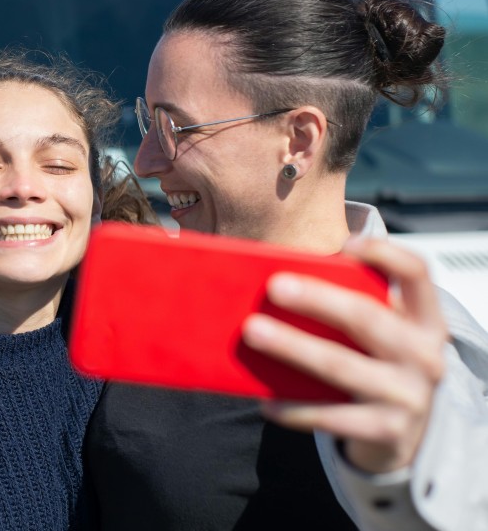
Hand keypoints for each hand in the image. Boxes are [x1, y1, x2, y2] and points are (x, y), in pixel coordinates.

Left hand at [242, 238, 448, 473]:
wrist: (404, 434)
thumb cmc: (377, 367)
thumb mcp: (380, 335)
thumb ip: (350, 306)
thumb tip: (279, 279)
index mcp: (425, 321)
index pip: (417, 274)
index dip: (386, 254)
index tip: (347, 243)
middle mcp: (425, 356)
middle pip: (366, 318)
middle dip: (318, 300)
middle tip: (274, 286)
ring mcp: (408, 396)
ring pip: (340, 365)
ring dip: (292, 346)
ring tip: (253, 331)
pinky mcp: (386, 430)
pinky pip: (330, 416)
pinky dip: (294, 408)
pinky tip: (265, 401)